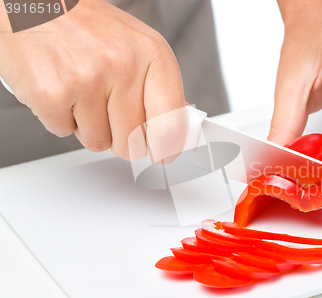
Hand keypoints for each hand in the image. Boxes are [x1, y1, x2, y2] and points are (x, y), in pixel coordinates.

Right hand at [0, 0, 185, 160]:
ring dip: (89, 127)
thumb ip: (160, 88)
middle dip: (121, 138)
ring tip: (82, 91)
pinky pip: (64, 133)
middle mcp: (122, 66)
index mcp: (152, 55)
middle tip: (109, 110)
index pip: (171, 125)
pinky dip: (61, 118)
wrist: (36, 3)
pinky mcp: (52, 93)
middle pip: (133, 144)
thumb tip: (181, 122)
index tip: (163, 154)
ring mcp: (86, 80)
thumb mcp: (138, 47)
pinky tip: (62, 89)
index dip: (167, 149)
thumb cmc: (88, 25)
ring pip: (98, 143)